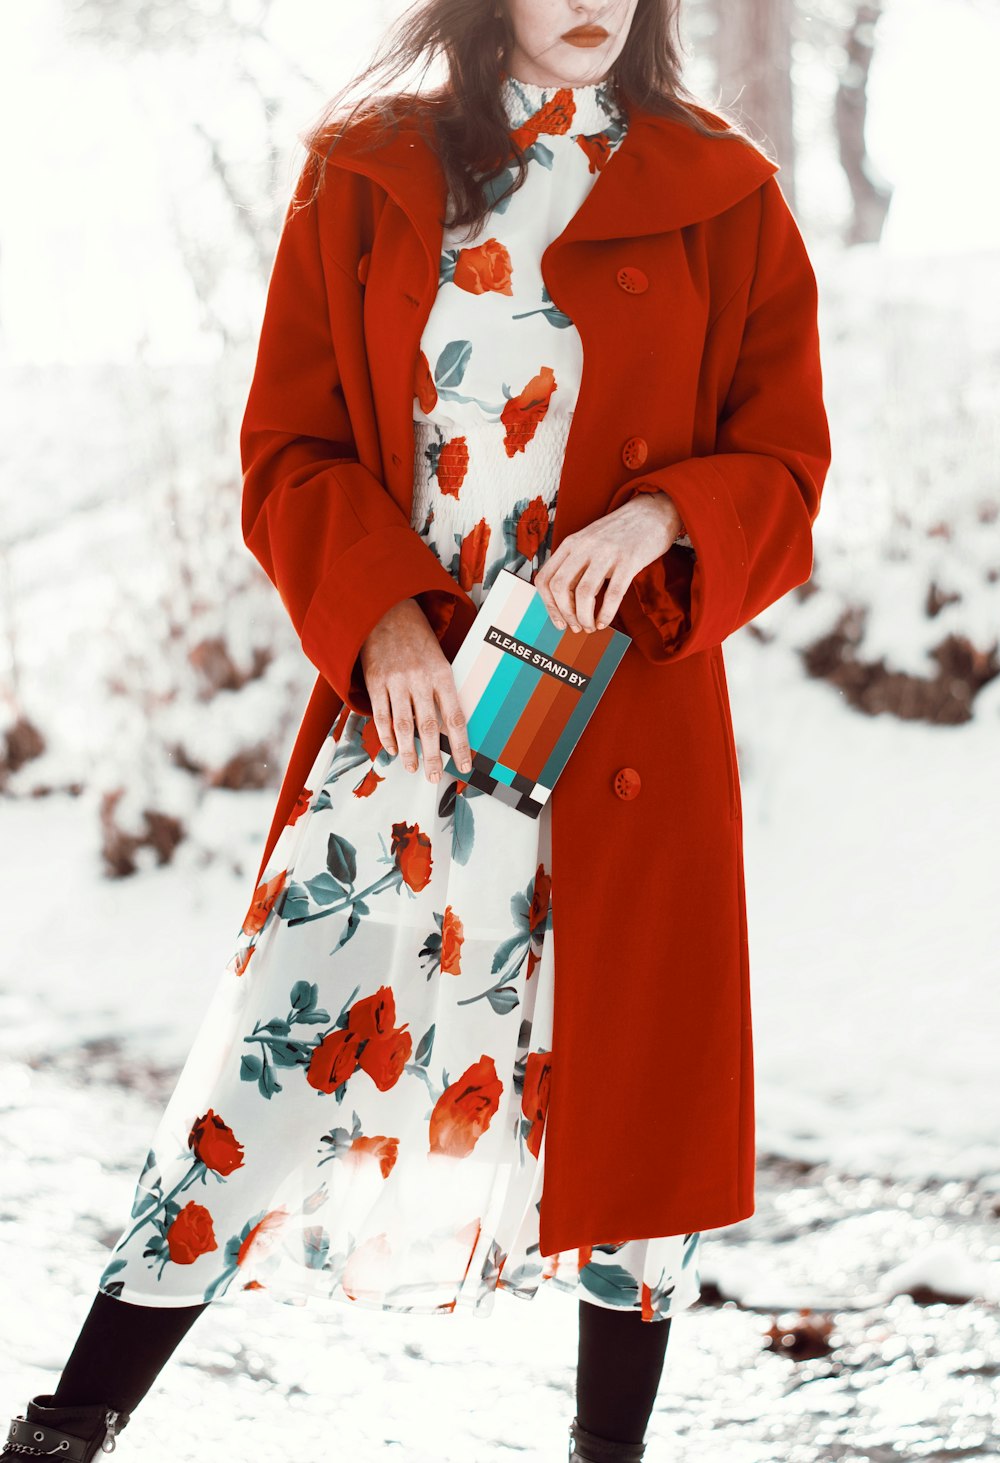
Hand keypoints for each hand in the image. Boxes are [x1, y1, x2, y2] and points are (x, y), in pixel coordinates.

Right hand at [360, 598, 474, 782]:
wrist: (386, 609)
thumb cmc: (417, 636)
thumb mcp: (439, 657)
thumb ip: (443, 688)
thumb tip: (449, 726)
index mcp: (442, 673)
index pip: (456, 717)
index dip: (462, 745)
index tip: (465, 766)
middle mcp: (420, 679)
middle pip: (429, 727)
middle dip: (433, 757)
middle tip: (433, 777)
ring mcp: (396, 680)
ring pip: (402, 725)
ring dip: (408, 751)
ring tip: (413, 769)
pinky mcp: (375, 680)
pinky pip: (381, 715)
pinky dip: (386, 735)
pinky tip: (393, 749)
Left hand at [532, 492, 685, 631]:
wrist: (652, 513)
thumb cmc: (620, 533)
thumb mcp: (589, 542)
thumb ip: (575, 564)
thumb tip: (564, 601)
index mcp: (571, 543)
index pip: (546, 578)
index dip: (548, 606)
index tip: (558, 620)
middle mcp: (584, 547)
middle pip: (560, 587)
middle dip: (565, 614)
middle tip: (575, 627)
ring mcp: (606, 553)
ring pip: (584, 594)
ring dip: (584, 617)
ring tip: (591, 626)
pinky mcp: (628, 561)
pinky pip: (612, 594)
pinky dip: (606, 614)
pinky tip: (605, 622)